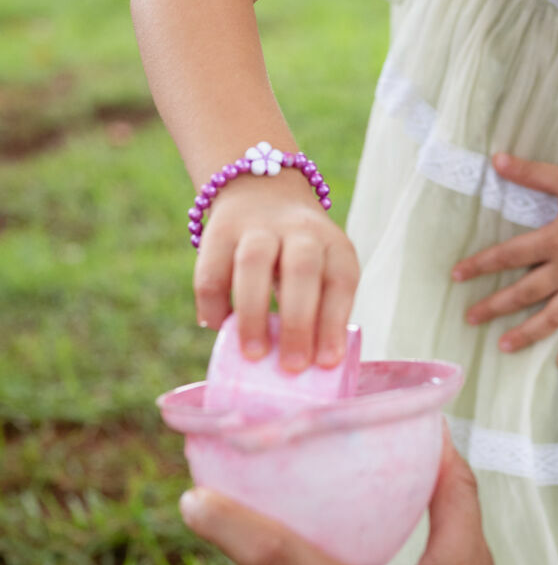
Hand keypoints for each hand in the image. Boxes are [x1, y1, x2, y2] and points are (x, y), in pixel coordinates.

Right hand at [193, 171, 358, 370]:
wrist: (263, 190)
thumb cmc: (299, 255)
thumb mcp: (321, 270)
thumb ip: (316, 311)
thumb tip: (303, 374)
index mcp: (333, 245)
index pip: (340, 280)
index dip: (334, 321)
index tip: (326, 363)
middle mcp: (299, 230)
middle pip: (301, 268)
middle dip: (297, 321)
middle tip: (291, 366)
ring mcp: (257, 226)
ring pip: (254, 261)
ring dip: (254, 311)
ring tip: (253, 354)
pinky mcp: (219, 231)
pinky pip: (211, 268)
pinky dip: (213, 303)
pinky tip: (217, 327)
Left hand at [453, 155, 557, 366]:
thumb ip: (531, 173)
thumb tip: (495, 159)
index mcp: (555, 240)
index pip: (508, 256)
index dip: (480, 265)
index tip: (456, 276)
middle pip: (525, 292)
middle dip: (494, 306)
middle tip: (470, 318)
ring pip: (554, 315)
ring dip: (528, 332)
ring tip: (503, 346)